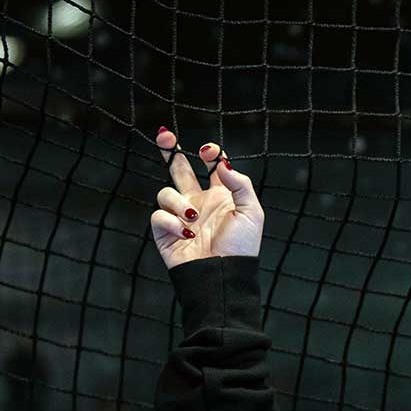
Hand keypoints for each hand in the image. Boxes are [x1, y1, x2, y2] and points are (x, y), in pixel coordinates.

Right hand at [148, 128, 263, 269]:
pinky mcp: (165, 231)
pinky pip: (159, 216)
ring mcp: (181, 216)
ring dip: (178, 202)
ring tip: (193, 217)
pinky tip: (185, 233)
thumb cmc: (242, 247)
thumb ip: (239, 184)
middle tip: (164, 135)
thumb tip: (222, 163)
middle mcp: (198, 202)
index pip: (212, 168)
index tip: (208, 151)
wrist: (224, 275)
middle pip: (179, 169)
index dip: (210, 155)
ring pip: (166, 193)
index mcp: (221, 196)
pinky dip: (171, 222)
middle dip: (171, 151)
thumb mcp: (251, 213)